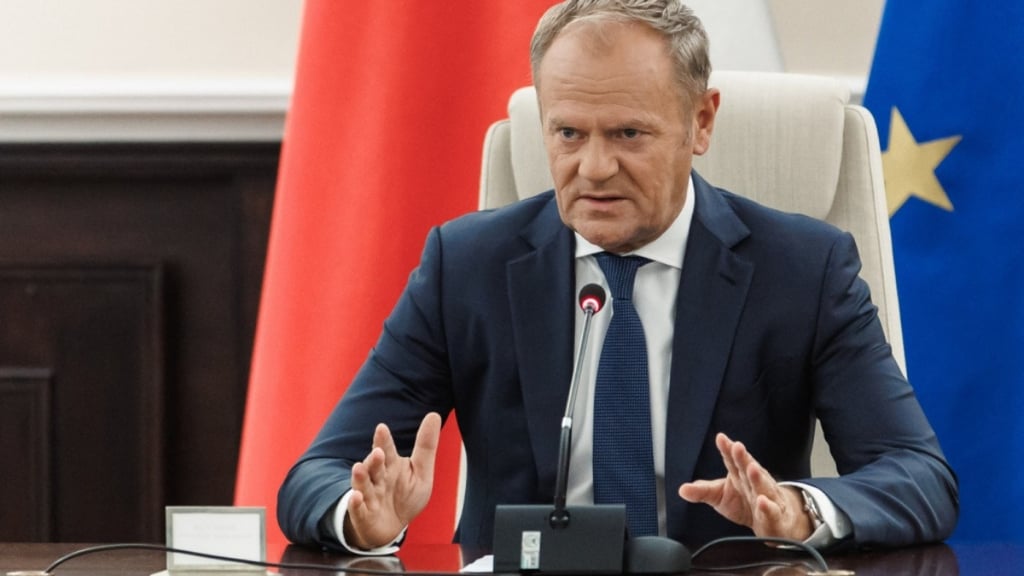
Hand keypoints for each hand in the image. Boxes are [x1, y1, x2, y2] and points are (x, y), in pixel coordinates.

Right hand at [344, 412, 441, 548]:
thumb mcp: (421, 471)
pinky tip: (356, 497)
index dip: (384, 440)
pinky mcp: (363, 516)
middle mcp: (377, 478)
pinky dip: (355, 503)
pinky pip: (358, 509)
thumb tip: (433, 414)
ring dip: (360, 477)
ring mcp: (369, 496)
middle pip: (374, 466)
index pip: (386, 450)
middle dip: (374, 459)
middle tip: (378, 452)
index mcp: (391, 465)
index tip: (382, 428)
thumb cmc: (406, 496)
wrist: (392, 527)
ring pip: (363, 485)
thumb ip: (425, 445)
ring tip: (358, 467)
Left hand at [678, 433, 812, 540]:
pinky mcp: (775, 514)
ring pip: (762, 485)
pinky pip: (772, 510)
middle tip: (737, 446)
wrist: (772, 520)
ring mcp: (766, 496)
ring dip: (757, 476)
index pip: (732, 460)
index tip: (721, 438)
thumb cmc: (744, 502)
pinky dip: (767, 507)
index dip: (727, 449)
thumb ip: (702, 491)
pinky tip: (762, 501)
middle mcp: (754, 481)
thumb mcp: (719, 496)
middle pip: (748, 468)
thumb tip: (681, 489)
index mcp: (739, 474)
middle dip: (743, 457)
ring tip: (751, 467)